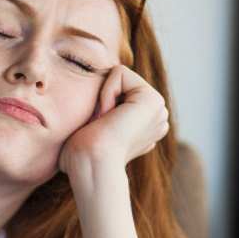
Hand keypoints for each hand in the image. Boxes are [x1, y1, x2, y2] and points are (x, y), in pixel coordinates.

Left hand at [58, 65, 169, 181]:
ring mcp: (158, 110)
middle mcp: (155, 118)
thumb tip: (95, 113)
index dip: (99, 104)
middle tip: (100, 127)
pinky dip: (106, 92)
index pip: (115, 91)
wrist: (90, 165)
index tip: (97, 130)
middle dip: (102, 98)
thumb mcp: (90, 132)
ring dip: (103, 97)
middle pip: (118, 82)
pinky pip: (120, 72)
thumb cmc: (80, 157)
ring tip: (104, 124)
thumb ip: (98, 117)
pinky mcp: (153, 100)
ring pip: (119, 76)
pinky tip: (107, 117)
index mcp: (144, 127)